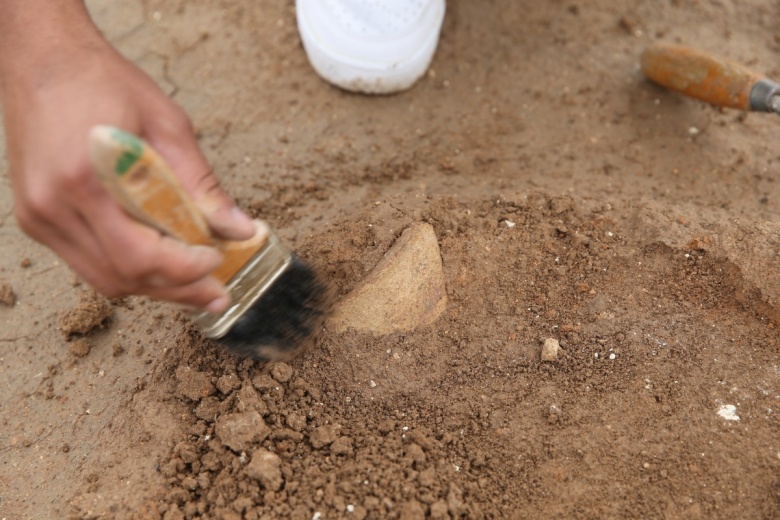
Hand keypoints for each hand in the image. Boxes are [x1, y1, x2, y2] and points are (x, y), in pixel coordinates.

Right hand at [1, 27, 254, 311]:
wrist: (43, 59)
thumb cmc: (103, 82)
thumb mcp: (168, 124)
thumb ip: (202, 183)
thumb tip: (239, 228)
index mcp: (85, 178)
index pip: (138, 255)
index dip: (184, 271)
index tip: (217, 263)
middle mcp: (53, 205)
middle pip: (121, 277)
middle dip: (176, 290)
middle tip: (217, 293)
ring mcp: (39, 216)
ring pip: (103, 279)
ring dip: (153, 286)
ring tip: (194, 282)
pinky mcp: (35, 218)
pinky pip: (87, 263)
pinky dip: (126, 269)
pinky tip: (157, 261)